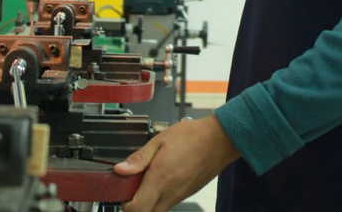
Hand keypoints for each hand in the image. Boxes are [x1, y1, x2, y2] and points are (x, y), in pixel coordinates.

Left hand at [116, 115, 240, 211]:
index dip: (125, 204)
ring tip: (147, 180)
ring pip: (157, 210)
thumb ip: (139, 158)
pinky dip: (160, 197)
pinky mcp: (187, 193)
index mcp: (160, 178)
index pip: (136, 209)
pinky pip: (168, 203)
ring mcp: (180, 195)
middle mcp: (170, 192)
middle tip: (132, 188)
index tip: (122, 191)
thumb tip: (120, 170)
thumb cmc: (194, 136)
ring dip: (147, 201)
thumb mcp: (160, 140)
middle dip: (135, 206)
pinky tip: (162, 178)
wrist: (221, 139)